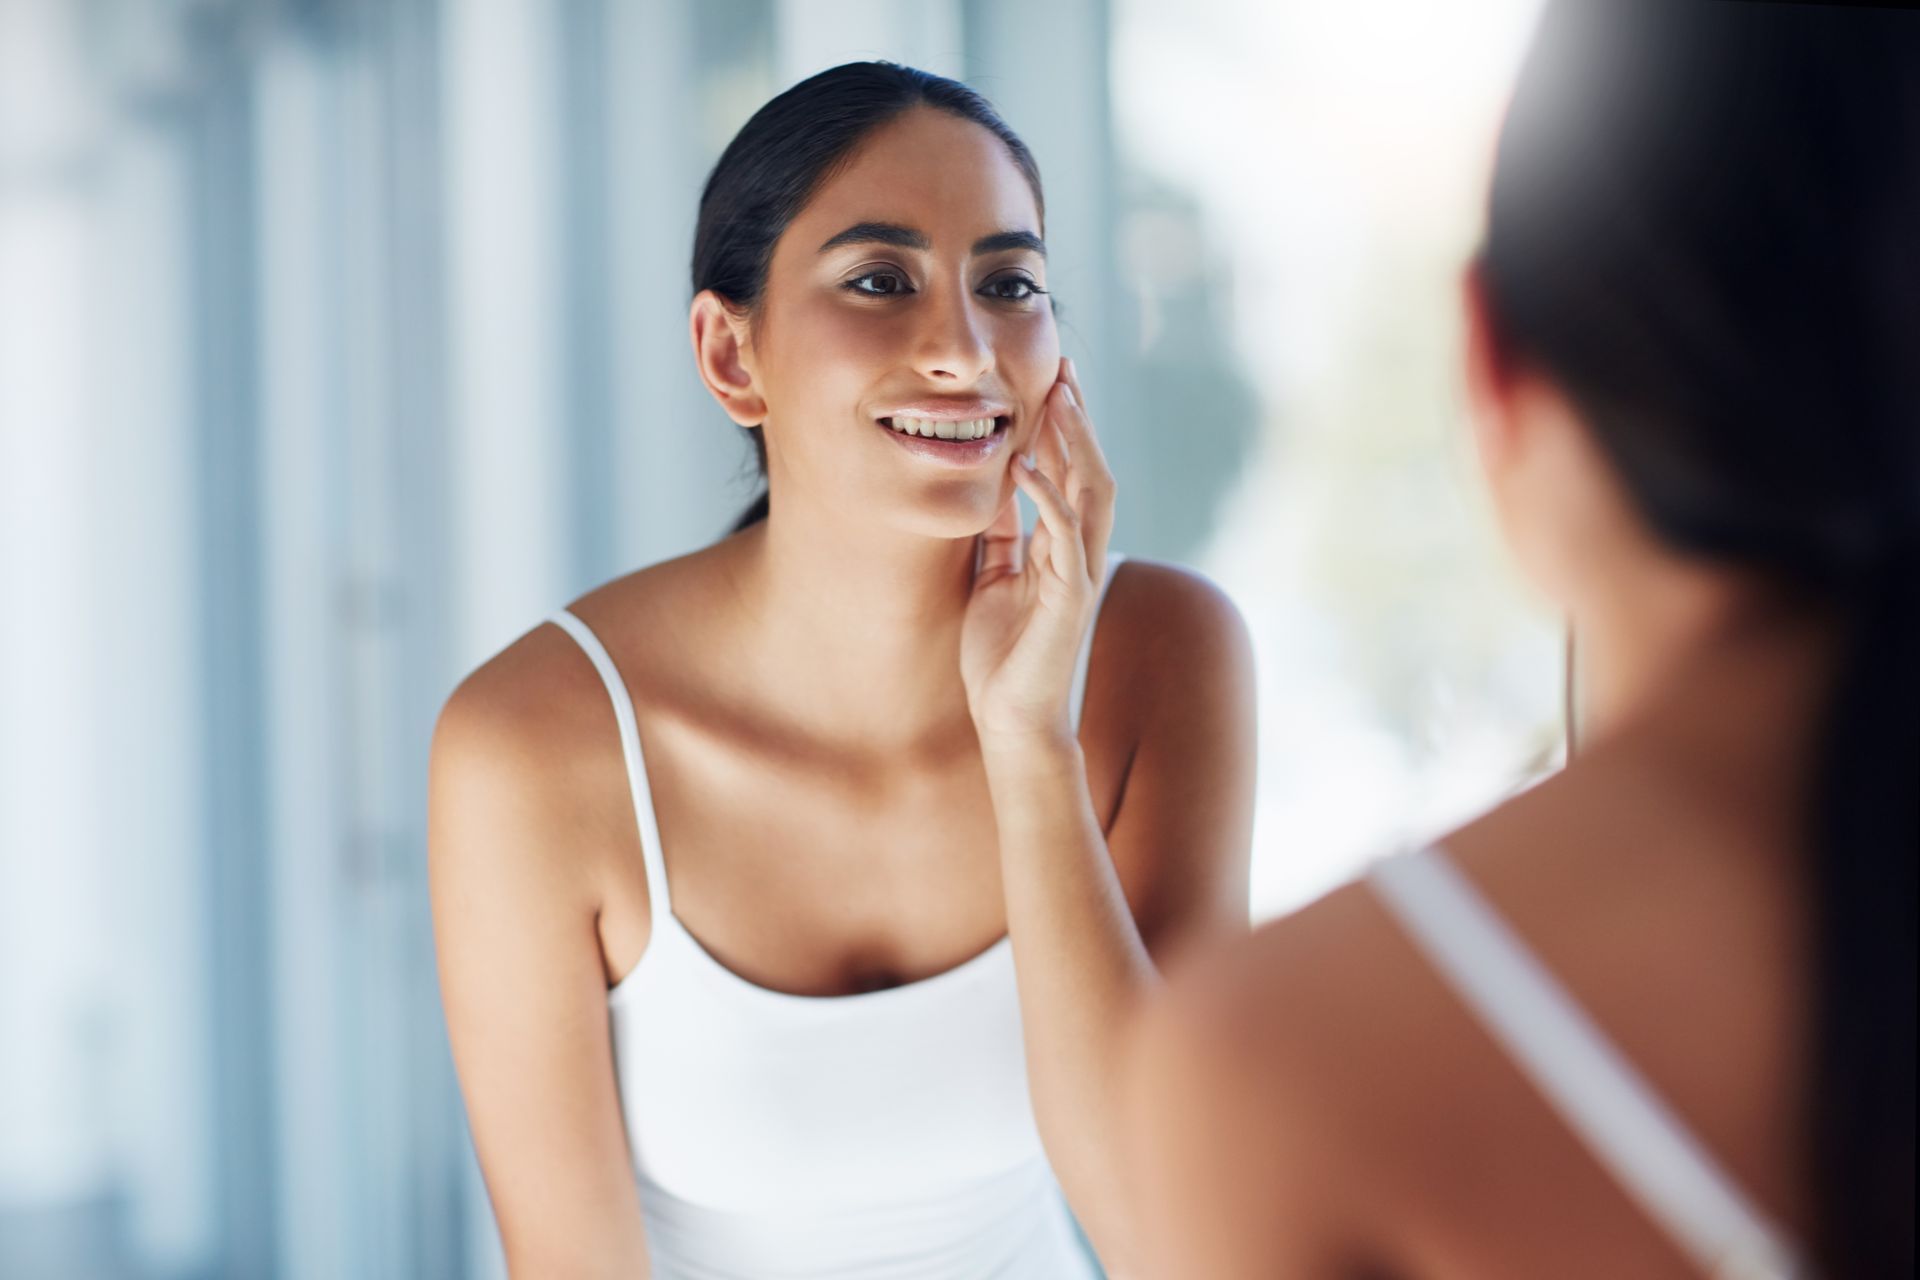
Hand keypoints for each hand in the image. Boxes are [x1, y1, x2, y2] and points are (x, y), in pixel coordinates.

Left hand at [960, 358, 1117, 745]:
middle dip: (1077, 420)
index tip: (1052, 381)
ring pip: (1090, 494)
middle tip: (1064, 370)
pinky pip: (1063, 537)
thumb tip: (996, 490)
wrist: (1009, 718)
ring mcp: (1078, 574)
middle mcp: (1078, 554)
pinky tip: (1024, 466)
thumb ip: (1002, 537)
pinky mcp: (1069, 599)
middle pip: (1090, 471)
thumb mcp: (992, 579)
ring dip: (1074, 444)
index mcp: (1060, 548)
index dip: (1064, 428)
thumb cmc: (1000, 656)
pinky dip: (1046, 498)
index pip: (1070, 474)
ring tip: (1057, 400)